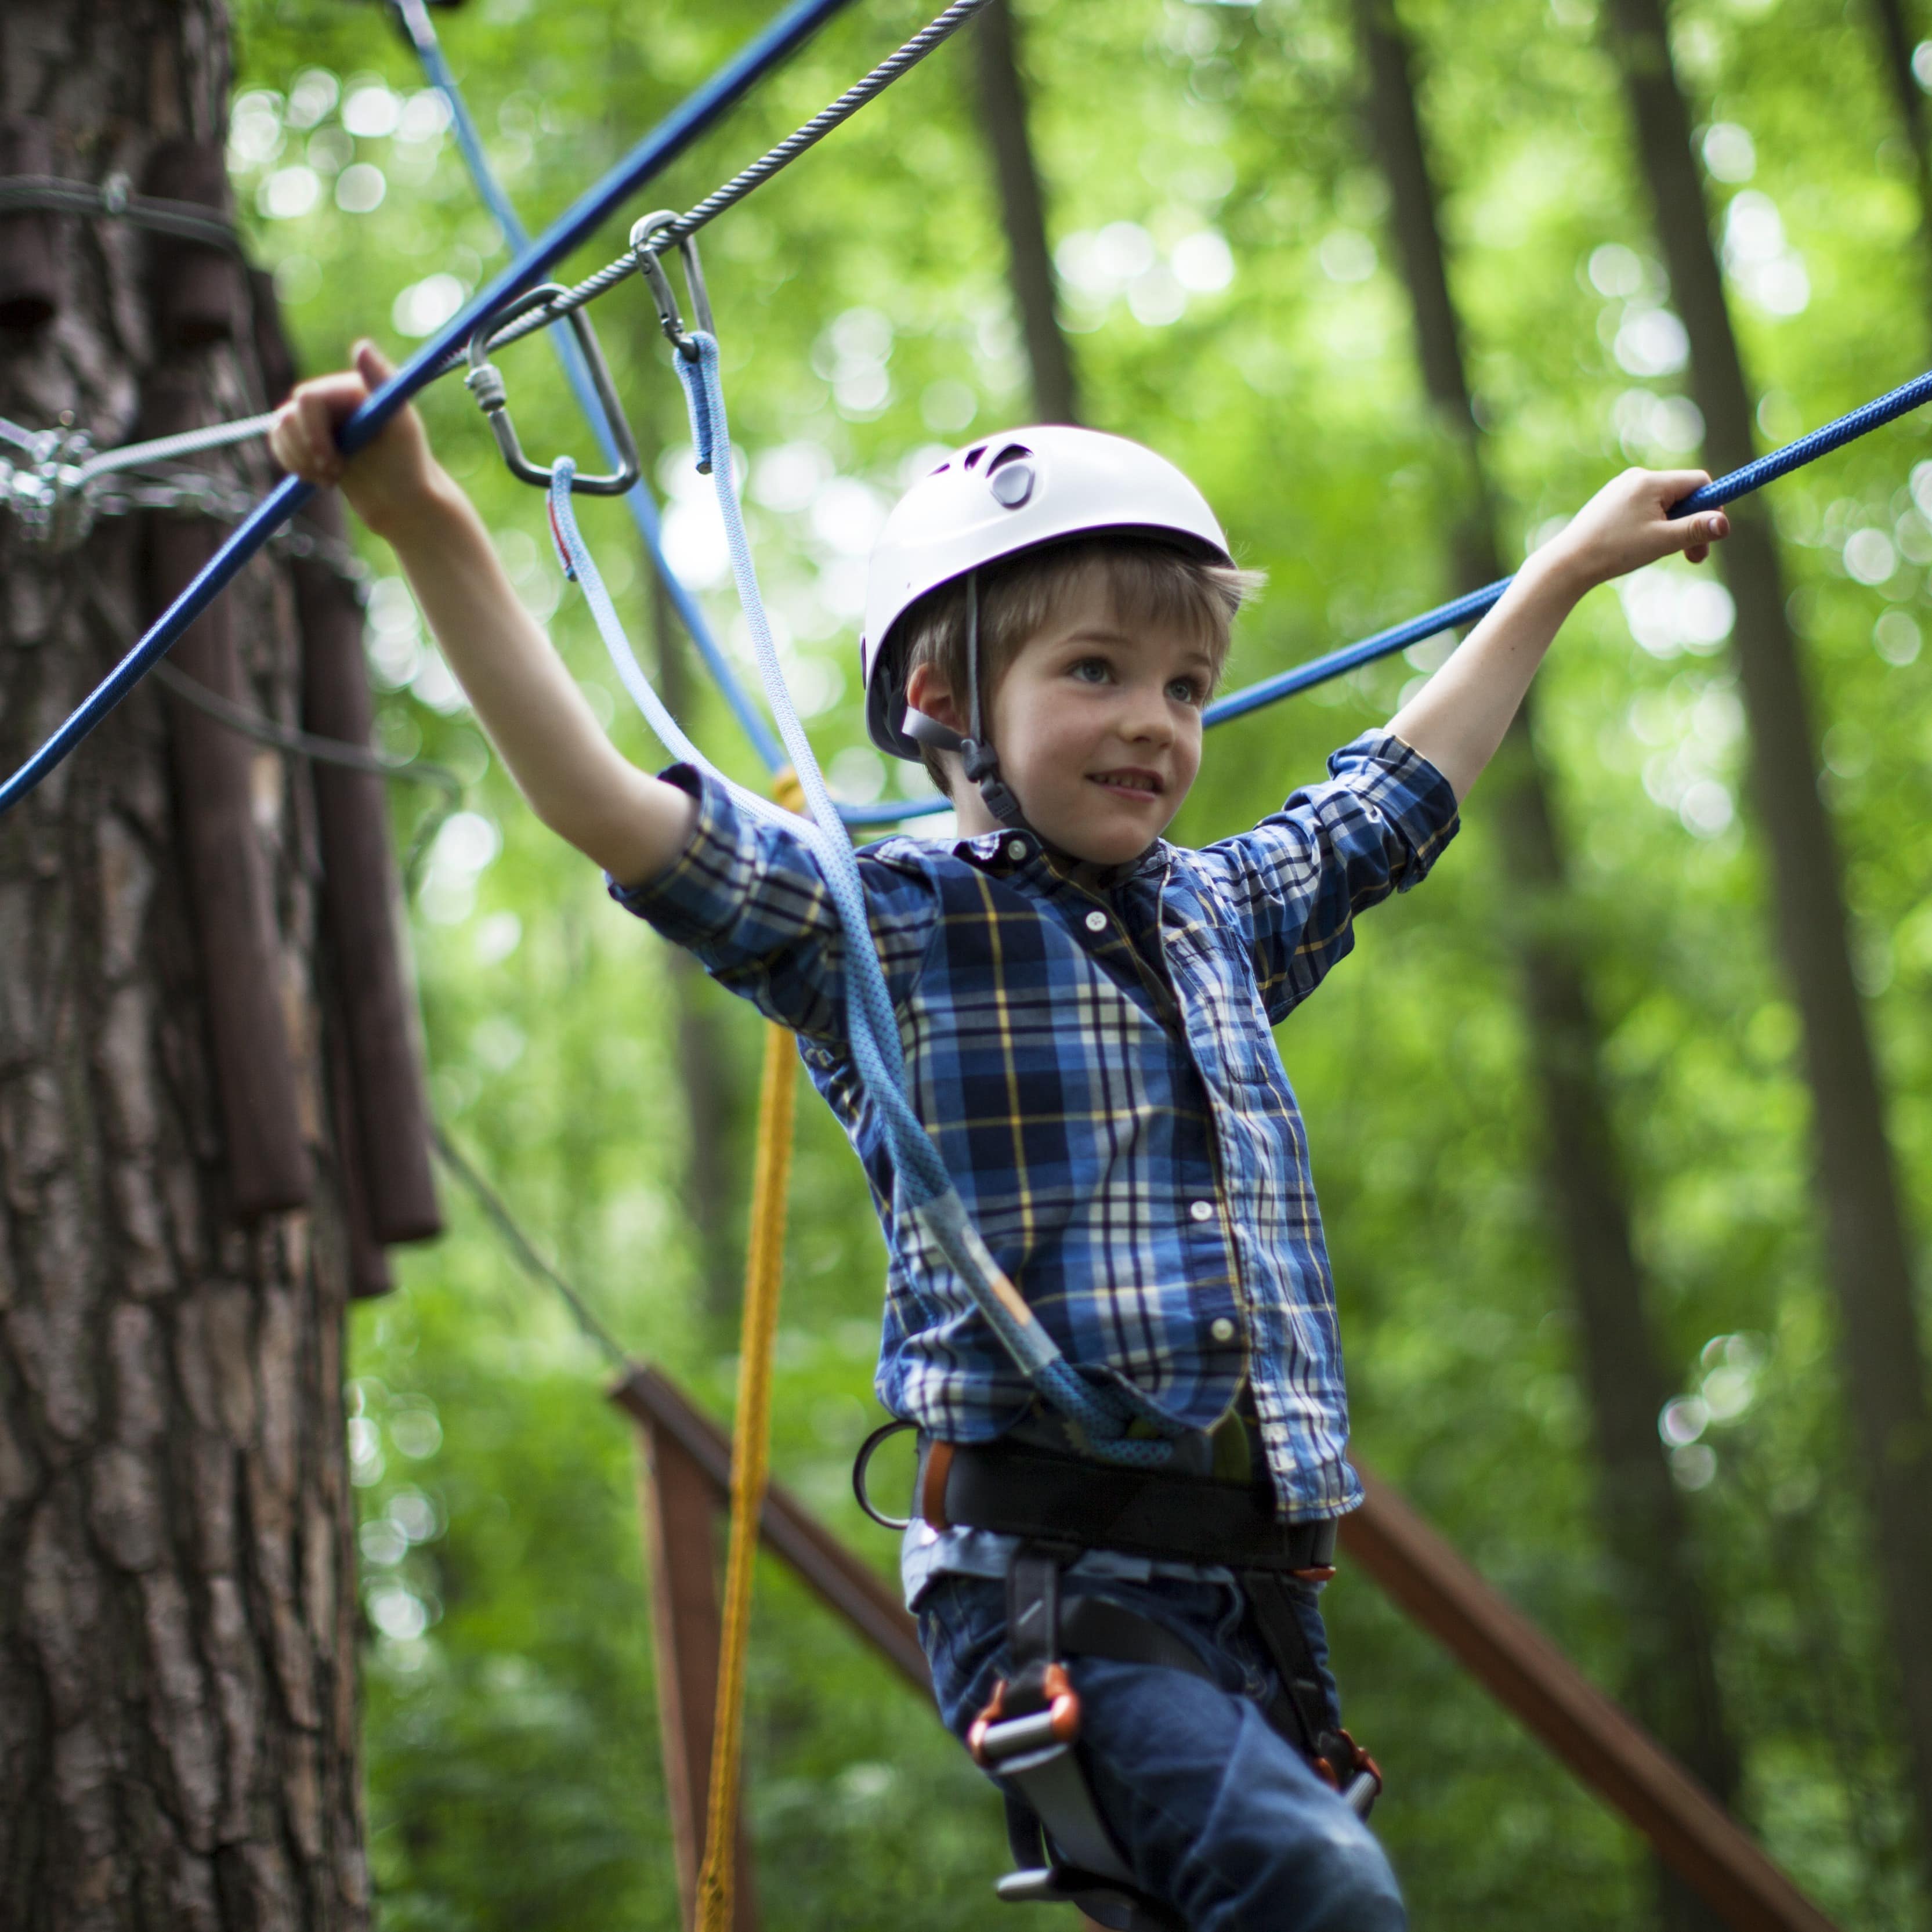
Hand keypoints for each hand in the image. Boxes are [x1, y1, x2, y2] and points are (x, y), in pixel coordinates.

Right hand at [269, 340, 443, 538]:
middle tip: (335, 475)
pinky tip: (322, 481)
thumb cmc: (408, 465)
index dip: (313, 432)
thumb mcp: (401, 426)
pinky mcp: (309, 439)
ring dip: (300, 461)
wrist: (403, 502)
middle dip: (307, 450)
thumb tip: (361, 346)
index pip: (309, 399)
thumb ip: (381, 385)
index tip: (333, 463)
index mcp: (350, 388)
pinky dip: (294, 465)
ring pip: (280, 430)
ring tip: (332, 479)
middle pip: (288, 416)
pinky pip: (279, 444)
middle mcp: (331, 398)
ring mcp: (318, 419)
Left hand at [1540, 467, 1730, 593]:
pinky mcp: (1611, 502)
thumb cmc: (1613, 551)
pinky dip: (1653, 527)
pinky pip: (1645, 509)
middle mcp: (1635, 478)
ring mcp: (1621, 489)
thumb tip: (1725, 523)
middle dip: (1692, 524)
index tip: (1711, 534)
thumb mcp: (1662, 542)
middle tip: (1694, 557)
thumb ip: (1696, 530)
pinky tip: (1641, 548)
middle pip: (1682, 494)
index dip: (1712, 506)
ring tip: (1665, 554)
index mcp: (1650, 481)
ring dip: (1673, 529)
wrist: (1567, 563)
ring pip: (1664, 504)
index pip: (1699, 482)